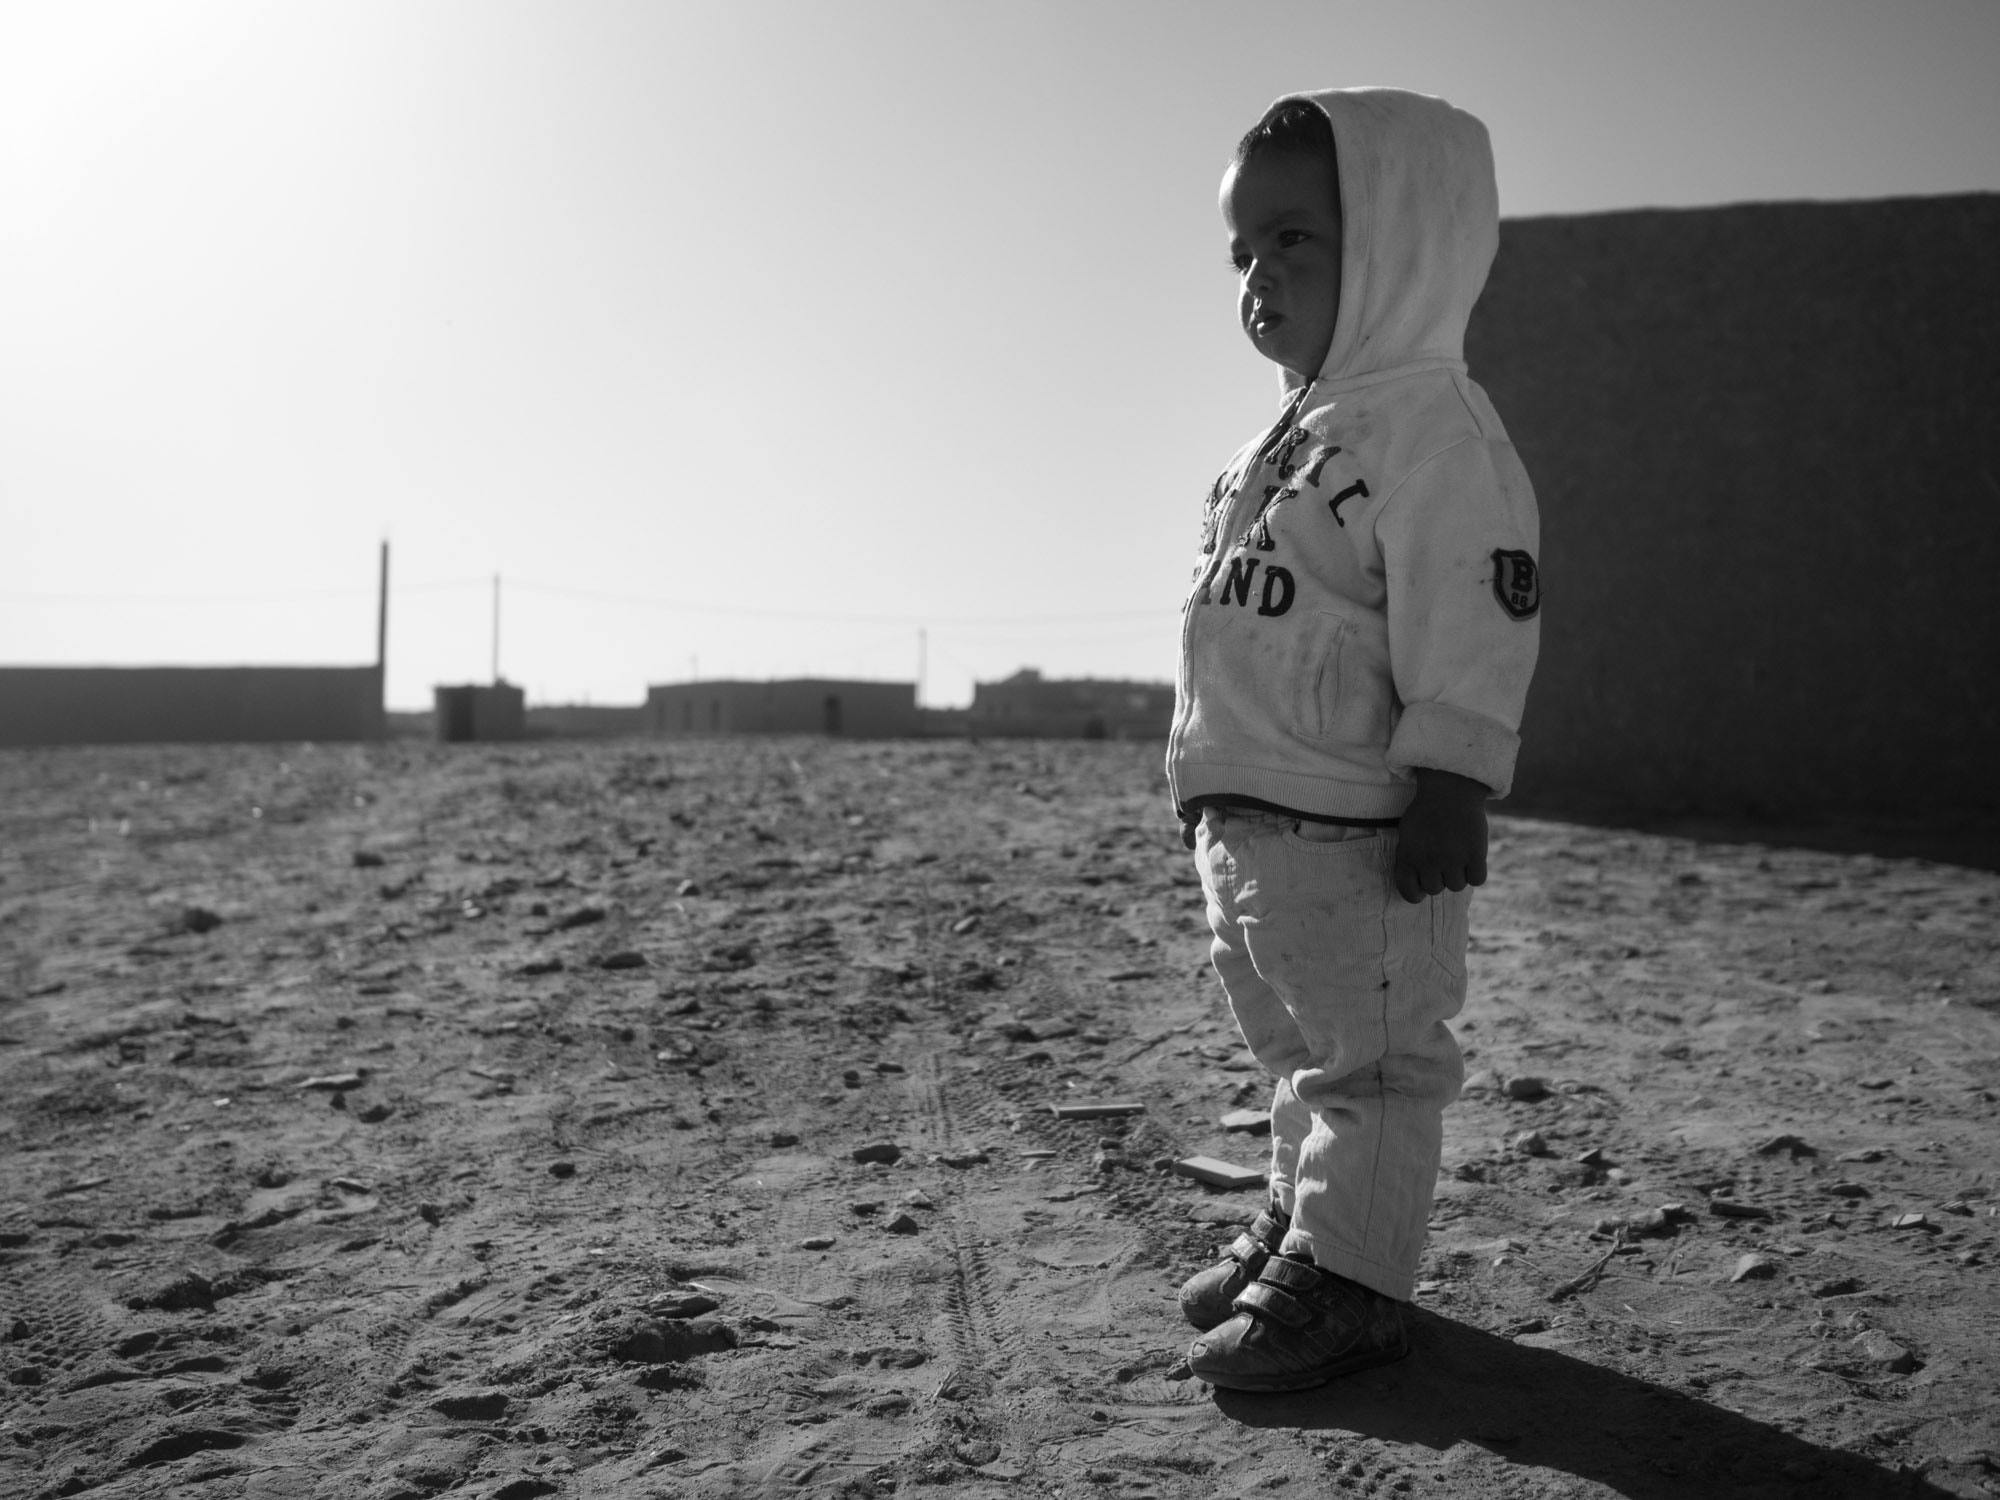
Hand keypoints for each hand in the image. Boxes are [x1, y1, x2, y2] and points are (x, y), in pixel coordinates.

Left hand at [1394, 768, 1488, 903]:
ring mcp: (1453, 859)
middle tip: (1443, 861)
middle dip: (1439, 878)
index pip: (1409, 893)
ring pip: (1457, 886)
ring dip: (1458, 875)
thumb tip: (1415, 883)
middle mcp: (1429, 861)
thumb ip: (1408, 859)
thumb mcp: (1406, 834)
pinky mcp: (1475, 854)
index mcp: (1408, 857)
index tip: (1422, 886)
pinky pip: (1477, 879)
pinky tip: (1472, 860)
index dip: (1416, 893)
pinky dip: (1476, 873)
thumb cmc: (1426, 812)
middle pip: (1435, 889)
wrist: (1450, 790)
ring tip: (1457, 856)